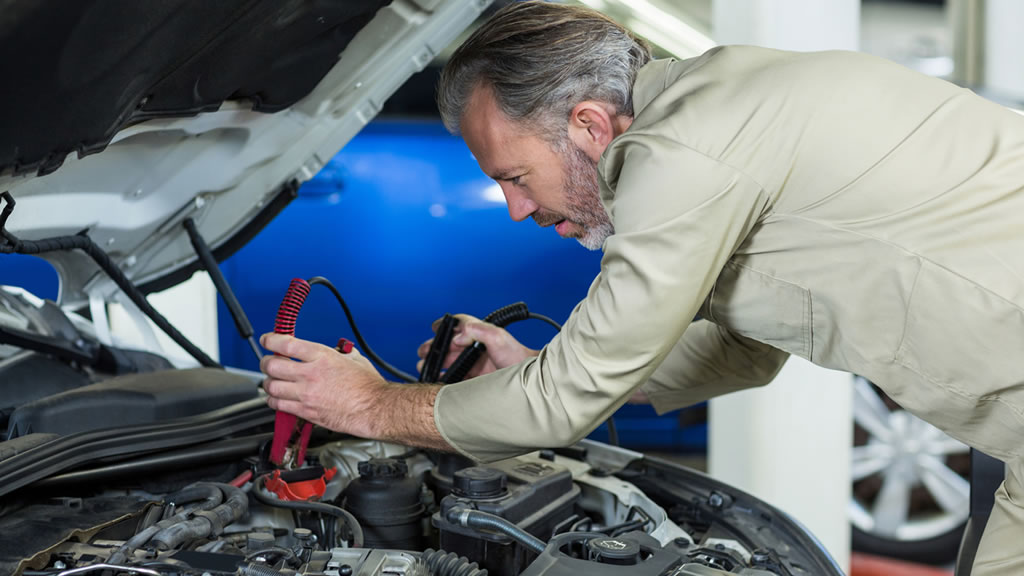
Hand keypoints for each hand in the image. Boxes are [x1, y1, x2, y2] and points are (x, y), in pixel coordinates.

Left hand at [260, 333, 385, 437]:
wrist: (374, 408)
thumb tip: (333, 350)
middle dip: (266, 362)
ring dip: (268, 382)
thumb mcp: (354, 359)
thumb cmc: (368, 386)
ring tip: (272, 380)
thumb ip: (338, 353)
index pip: (285, 344)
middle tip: (269, 361)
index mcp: (322, 357)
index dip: (270, 340)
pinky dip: (273, 400)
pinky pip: (279, 405)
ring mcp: (306, 394)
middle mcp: (311, 374)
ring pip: (271, 386)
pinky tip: (278, 397)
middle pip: (272, 365)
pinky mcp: (306, 411)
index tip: (267, 340)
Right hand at [416, 314, 538, 379]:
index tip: (434, 327)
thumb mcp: (499, 338)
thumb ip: (480, 331)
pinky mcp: (476, 379)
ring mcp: (476, 364)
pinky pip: (456, 378)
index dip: (446, 325)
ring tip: (425, 367)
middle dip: (435, 348)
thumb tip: (460, 334)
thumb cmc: (518, 358)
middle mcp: (477, 348)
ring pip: (451, 361)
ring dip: (437, 363)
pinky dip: (445, 378)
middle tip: (423, 352)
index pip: (460, 324)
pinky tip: (437, 380)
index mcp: (482, 334)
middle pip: (450, 345)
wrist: (528, 381)